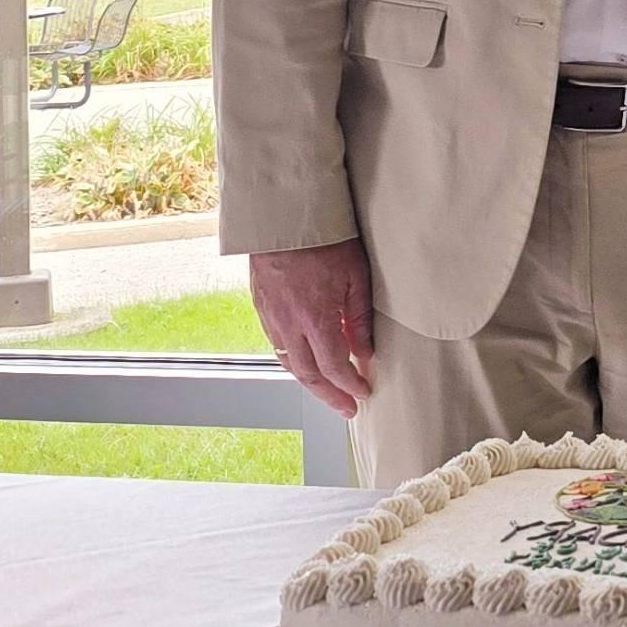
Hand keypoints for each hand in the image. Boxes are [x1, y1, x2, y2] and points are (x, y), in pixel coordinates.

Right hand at [251, 238, 374, 418]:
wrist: (284, 217)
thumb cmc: (326, 241)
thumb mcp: (356, 277)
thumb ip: (359, 319)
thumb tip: (365, 353)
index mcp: (315, 318)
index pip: (334, 366)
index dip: (349, 384)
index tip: (364, 392)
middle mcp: (289, 324)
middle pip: (309, 374)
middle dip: (330, 395)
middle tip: (347, 408)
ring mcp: (272, 318)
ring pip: (290, 363)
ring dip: (311, 383)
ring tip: (329, 392)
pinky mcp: (262, 309)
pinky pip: (277, 346)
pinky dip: (294, 362)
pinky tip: (307, 364)